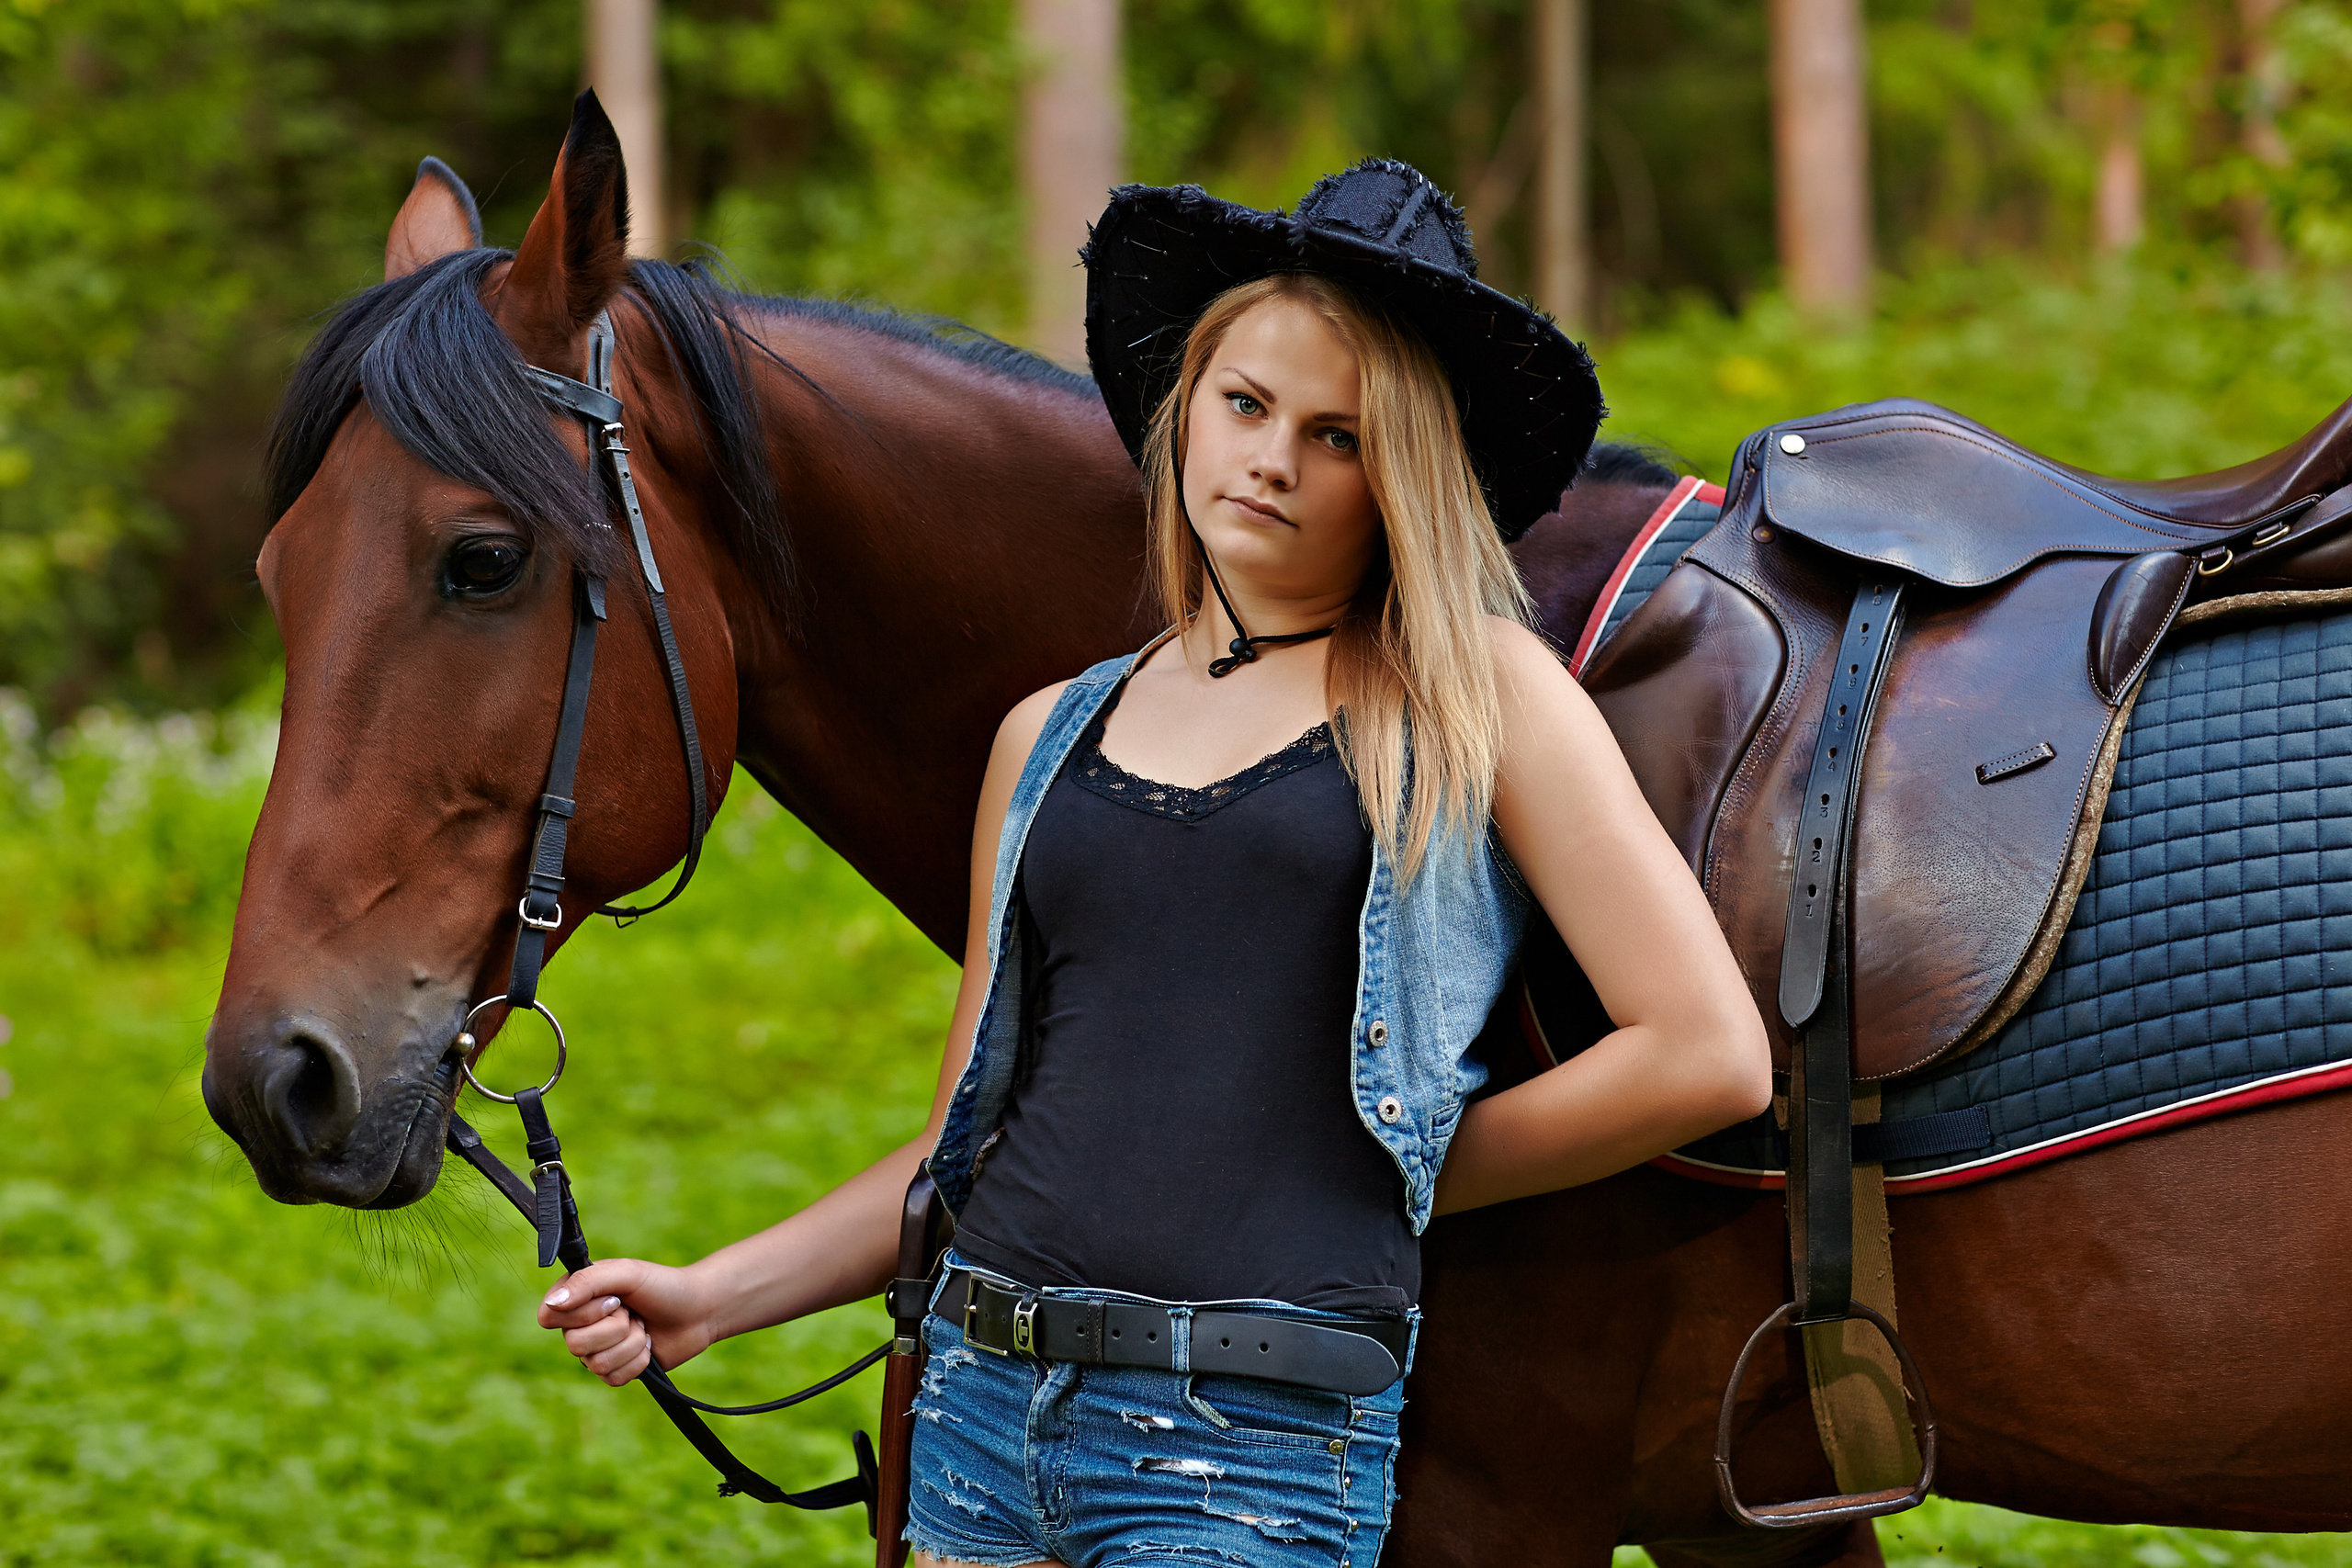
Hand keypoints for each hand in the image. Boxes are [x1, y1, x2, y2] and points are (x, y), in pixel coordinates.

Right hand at [535, 1258, 714, 1386]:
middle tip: (633, 1313)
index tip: (614, 1300)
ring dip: (630, 1344)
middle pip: (574, 1344)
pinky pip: (612, 1378)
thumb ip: (588, 1281)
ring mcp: (596, 1350)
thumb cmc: (662, 1286)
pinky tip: (647, 1346)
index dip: (581, 1314)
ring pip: (595, 1364)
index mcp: (576, 1297)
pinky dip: (637, 1361)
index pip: (549, 1316)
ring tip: (643, 1327)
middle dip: (615, 1328)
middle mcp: (580, 1325)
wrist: (698, 1311)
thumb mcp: (627, 1272)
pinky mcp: (615, 1371)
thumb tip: (553, 1303)